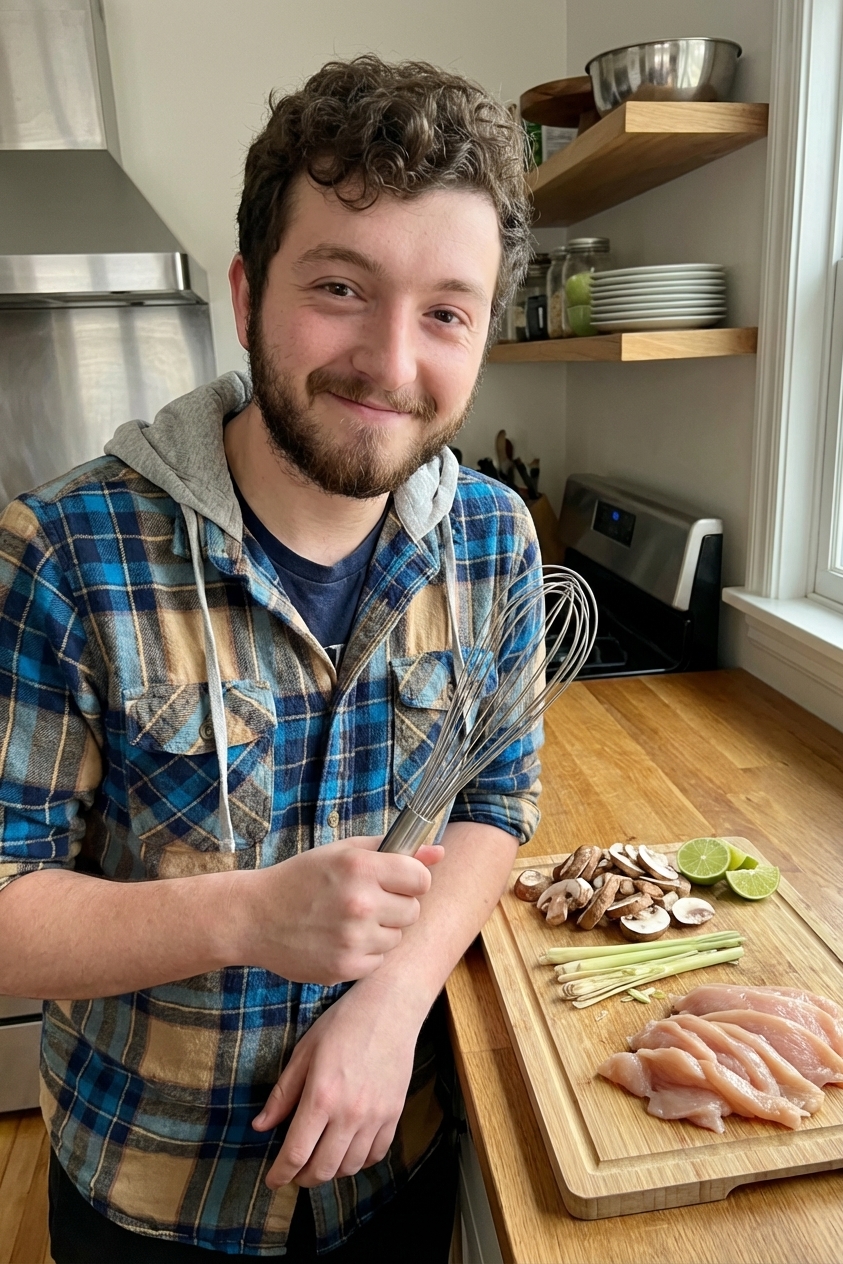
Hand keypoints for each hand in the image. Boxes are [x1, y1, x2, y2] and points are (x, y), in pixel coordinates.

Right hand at [233, 837, 442, 984]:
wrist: (256, 917)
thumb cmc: (302, 879)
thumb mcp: (344, 853)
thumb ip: (394, 849)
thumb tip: (439, 852)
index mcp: (362, 867)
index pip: (421, 879)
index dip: (410, 880)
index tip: (395, 881)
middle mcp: (360, 903)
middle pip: (413, 910)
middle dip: (396, 905)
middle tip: (366, 901)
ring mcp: (353, 938)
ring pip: (397, 937)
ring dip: (381, 930)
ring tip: (349, 920)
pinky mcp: (345, 967)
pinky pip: (379, 960)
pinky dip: (365, 952)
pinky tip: (340, 939)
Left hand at [253, 978, 420, 1187]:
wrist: (390, 1008)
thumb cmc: (343, 1024)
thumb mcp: (304, 1052)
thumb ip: (282, 1094)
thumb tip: (260, 1126)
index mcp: (321, 1097)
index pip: (296, 1153)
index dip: (280, 1174)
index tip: (272, 1181)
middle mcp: (350, 1113)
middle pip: (323, 1169)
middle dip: (303, 1177)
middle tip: (294, 1171)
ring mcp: (375, 1116)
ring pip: (349, 1167)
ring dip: (331, 1170)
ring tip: (320, 1158)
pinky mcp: (394, 1114)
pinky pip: (376, 1154)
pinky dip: (359, 1161)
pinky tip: (348, 1149)